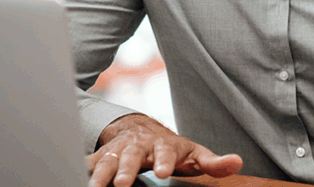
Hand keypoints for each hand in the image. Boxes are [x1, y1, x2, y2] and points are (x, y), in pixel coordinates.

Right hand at [87, 113, 242, 186]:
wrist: (141, 131)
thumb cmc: (172, 149)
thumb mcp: (194, 154)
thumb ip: (214, 161)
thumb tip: (237, 162)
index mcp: (162, 145)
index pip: (165, 152)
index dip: (164, 161)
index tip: (162, 172)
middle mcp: (137, 146)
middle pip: (130, 156)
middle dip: (125, 169)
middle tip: (121, 184)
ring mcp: (118, 150)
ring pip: (106, 160)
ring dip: (100, 174)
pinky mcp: (102, 156)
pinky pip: (90, 163)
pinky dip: (82, 169)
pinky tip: (75, 177)